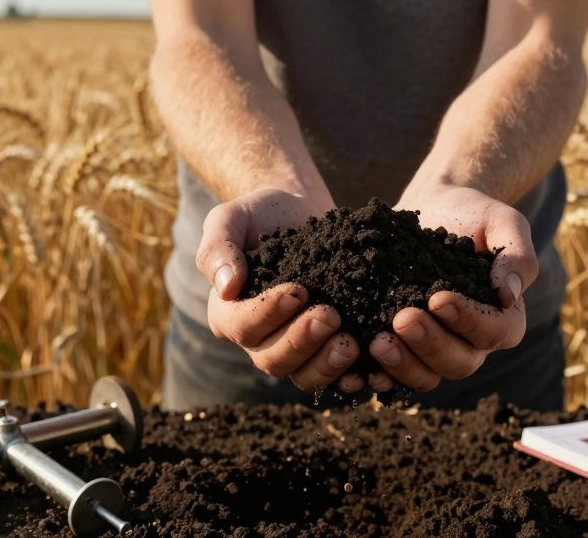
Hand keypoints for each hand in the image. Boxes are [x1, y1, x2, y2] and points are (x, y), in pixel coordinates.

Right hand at [198, 188, 364, 392]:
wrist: (300, 211)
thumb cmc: (261, 213)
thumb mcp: (231, 218)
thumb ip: (218, 247)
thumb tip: (226, 288)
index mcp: (227, 314)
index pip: (242, 327)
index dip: (268, 314)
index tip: (298, 290)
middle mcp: (257, 341)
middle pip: (272, 359)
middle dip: (302, 341)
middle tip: (331, 315)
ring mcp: (292, 349)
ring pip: (302, 375)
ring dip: (326, 365)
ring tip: (351, 344)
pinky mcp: (323, 348)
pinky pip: (333, 375)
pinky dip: (350, 376)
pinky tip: (369, 366)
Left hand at [368, 184, 538, 391]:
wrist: (433, 206)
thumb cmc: (473, 214)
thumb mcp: (502, 221)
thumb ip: (516, 254)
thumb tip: (509, 295)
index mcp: (503, 317)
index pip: (495, 332)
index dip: (469, 321)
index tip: (438, 297)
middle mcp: (472, 342)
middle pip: (459, 363)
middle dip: (429, 344)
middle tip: (401, 319)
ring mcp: (435, 349)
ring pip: (426, 375)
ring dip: (402, 364)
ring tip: (377, 341)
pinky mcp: (404, 347)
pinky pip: (393, 375)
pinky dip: (377, 375)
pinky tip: (357, 367)